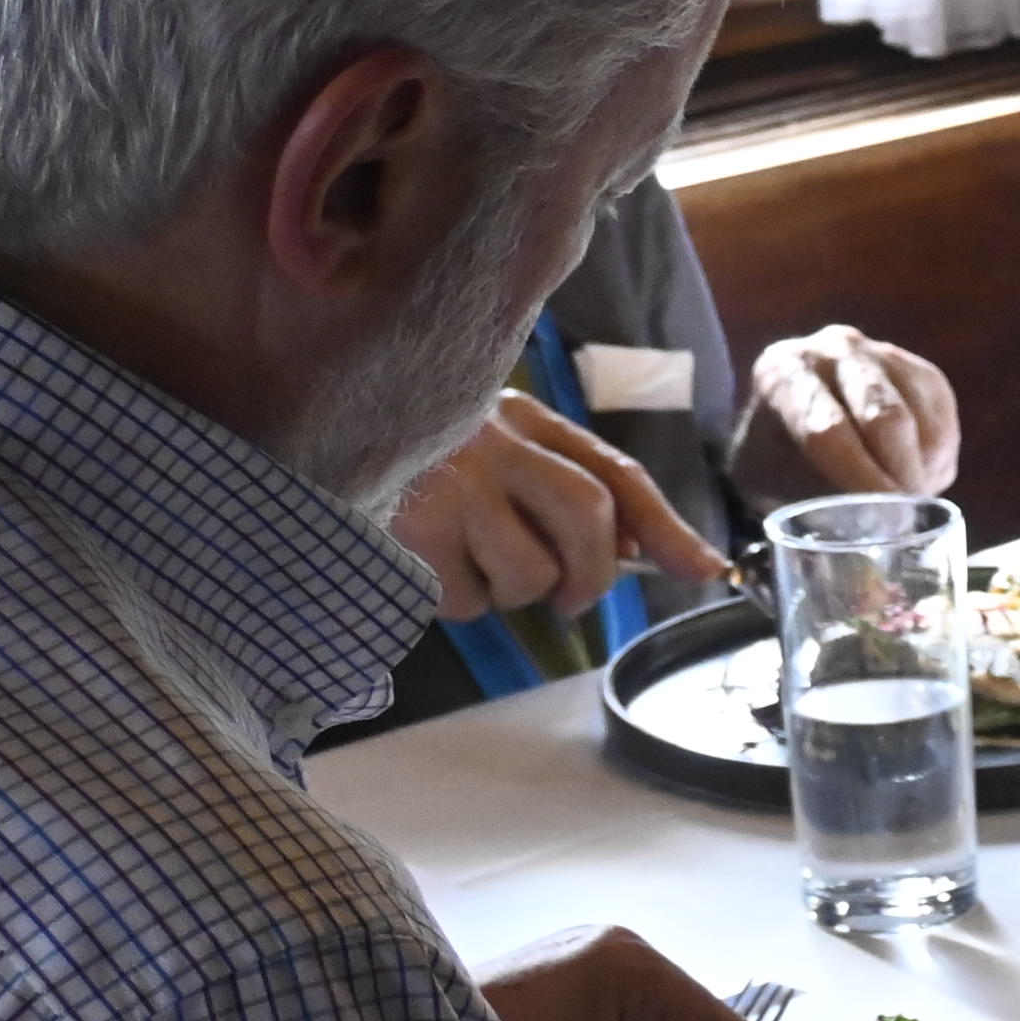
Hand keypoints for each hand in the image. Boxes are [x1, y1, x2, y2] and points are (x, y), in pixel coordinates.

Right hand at [392, 394, 730, 621]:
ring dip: (512, 591)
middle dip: (592, 574)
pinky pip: (466, 598)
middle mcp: (494, 441)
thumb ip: (571, 491)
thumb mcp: (499, 455)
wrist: (311, 426)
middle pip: (589, 517)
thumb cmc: (421, 456)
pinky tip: (427, 564)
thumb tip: (663, 555)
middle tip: (569, 594)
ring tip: (472, 561)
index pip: (616, 471)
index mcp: (524, 420)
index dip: (667, 526)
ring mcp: (451, 483)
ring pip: (529, 572)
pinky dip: (459, 601)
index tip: (708, 569)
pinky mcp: (407, 526)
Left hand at [736, 325, 961, 506]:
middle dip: (903, 477)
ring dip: (923, 475)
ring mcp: (885, 356)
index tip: (886, 521)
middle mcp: (835, 350)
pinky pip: (945, 426)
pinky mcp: (923, 373)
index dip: (860, 477)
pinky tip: (915, 478)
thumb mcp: (773, 483)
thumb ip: (813, 499)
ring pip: (925, 425)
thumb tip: (876, 526)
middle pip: (886, 417)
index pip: (827, 428)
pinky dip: (936, 465)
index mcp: (782, 374)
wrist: (793, 419)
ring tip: (905, 502)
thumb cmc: (778, 462)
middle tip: (907, 522)